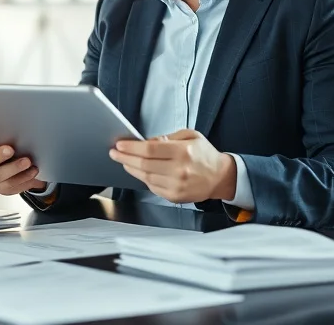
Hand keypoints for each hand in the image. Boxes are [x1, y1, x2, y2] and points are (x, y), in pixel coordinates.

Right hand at [0, 135, 46, 195]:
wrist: (16, 167)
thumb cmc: (7, 147)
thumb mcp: (3, 139)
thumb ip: (2, 132)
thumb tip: (17, 118)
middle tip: (10, 149)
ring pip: (0, 177)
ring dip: (15, 169)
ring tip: (28, 162)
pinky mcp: (2, 189)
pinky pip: (12, 187)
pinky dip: (24, 179)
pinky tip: (33, 172)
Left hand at [109, 129, 235, 203]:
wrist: (219, 177)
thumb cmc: (204, 154)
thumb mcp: (190, 136)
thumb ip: (167, 138)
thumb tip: (146, 141)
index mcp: (183, 152)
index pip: (149, 150)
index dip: (131, 148)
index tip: (119, 145)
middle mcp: (179, 170)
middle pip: (144, 164)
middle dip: (125, 158)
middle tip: (114, 152)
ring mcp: (176, 186)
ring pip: (145, 177)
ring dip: (131, 168)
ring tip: (123, 161)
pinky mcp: (174, 197)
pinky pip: (152, 187)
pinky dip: (143, 178)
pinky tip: (138, 171)